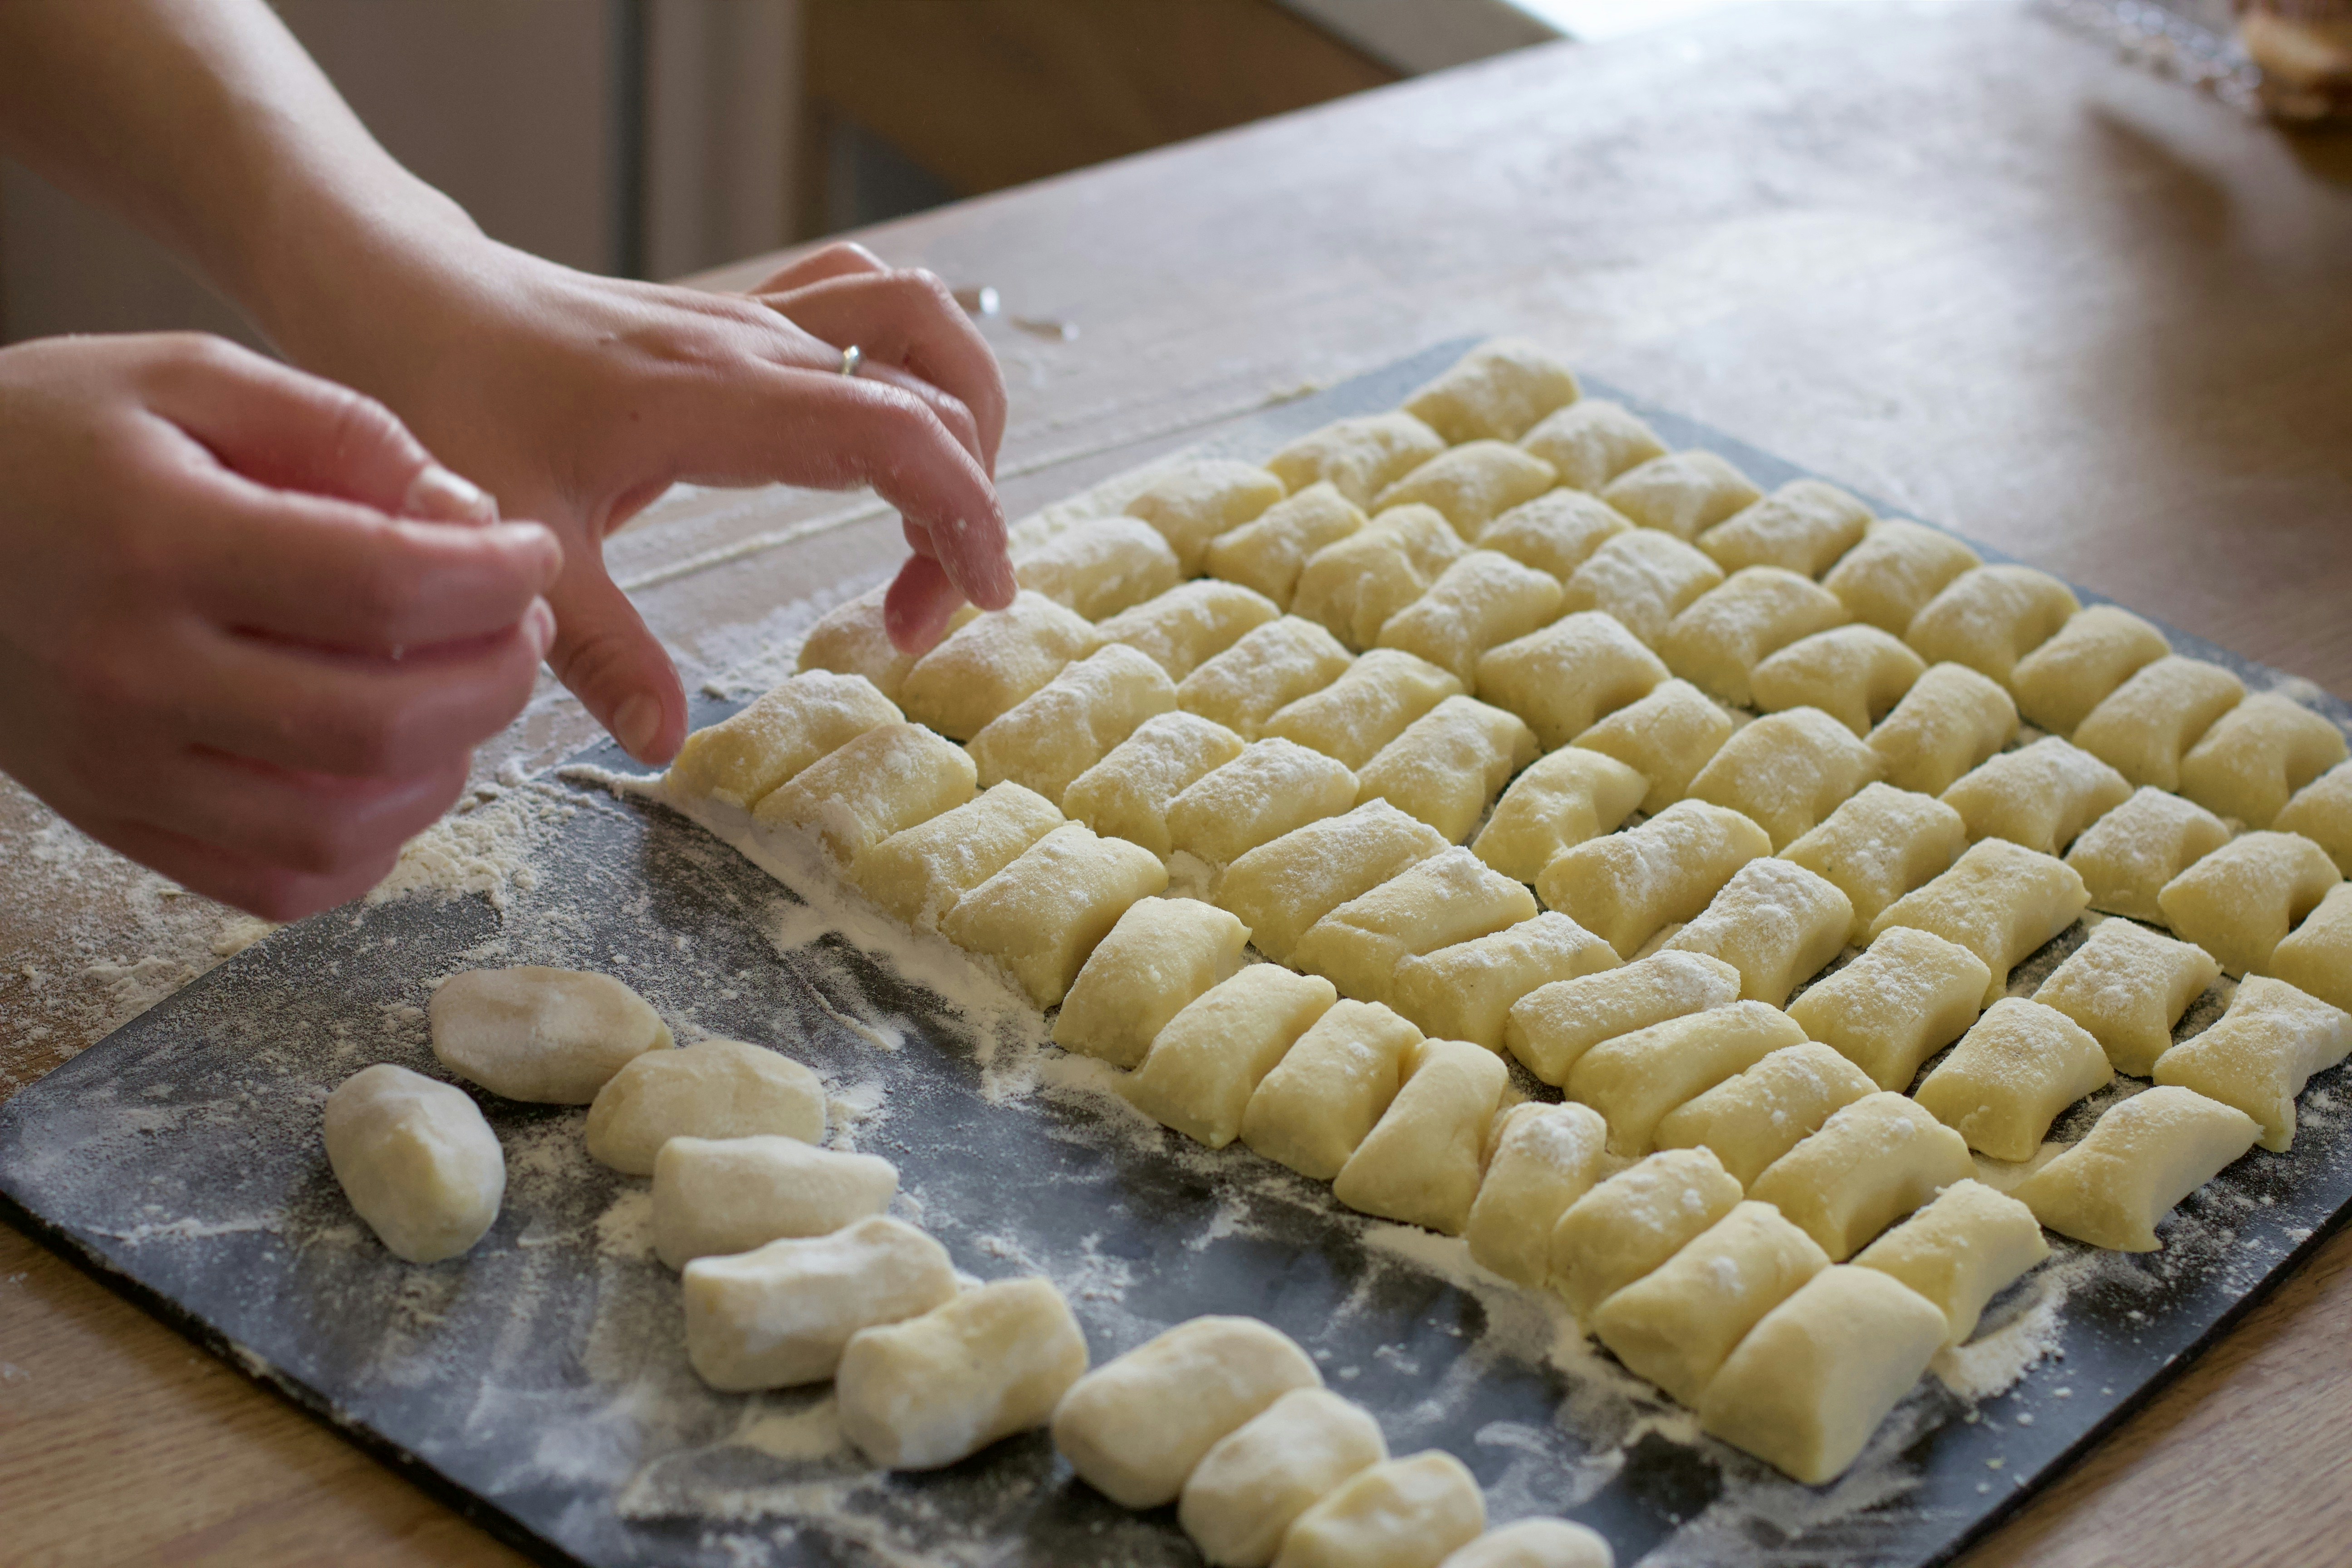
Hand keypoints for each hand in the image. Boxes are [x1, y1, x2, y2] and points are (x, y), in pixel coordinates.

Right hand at [0, 333, 561, 919]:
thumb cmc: (51, 435)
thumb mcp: (189, 376)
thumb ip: (342, 431)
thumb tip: (470, 520)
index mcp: (158, 538)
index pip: (381, 586)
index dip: (496, 579)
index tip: (533, 552)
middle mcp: (134, 670)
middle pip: (378, 723)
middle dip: (494, 679)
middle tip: (517, 627)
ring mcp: (119, 766)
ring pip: (338, 826)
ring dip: (444, 769)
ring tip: (460, 695)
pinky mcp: (113, 821)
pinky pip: (275, 884)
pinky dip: (364, 848)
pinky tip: (388, 773)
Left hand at [276, 238, 1014, 767]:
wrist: (398, 293)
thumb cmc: (447, 397)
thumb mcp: (516, 539)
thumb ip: (600, 647)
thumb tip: (666, 743)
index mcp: (717, 396)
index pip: (900, 431)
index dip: (965, 513)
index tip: (978, 602)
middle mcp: (755, 343)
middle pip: (932, 394)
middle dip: (962, 509)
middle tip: (915, 618)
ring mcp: (754, 319)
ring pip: (918, 331)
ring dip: (959, 420)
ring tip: (930, 523)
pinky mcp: (742, 316)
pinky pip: (866, 303)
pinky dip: (911, 365)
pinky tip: (890, 437)